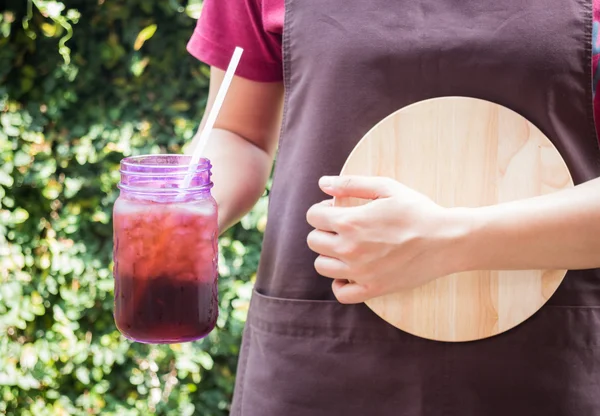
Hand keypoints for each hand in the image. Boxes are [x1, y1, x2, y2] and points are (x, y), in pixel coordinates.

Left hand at [306, 176, 469, 303]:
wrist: (446, 240)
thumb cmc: (417, 210)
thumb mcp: (386, 187)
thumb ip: (351, 184)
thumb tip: (322, 183)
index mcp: (351, 222)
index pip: (313, 216)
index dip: (322, 210)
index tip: (336, 210)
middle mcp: (350, 249)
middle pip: (314, 241)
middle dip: (324, 230)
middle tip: (343, 227)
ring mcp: (360, 272)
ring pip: (322, 266)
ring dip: (329, 254)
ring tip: (348, 247)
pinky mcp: (372, 289)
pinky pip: (341, 293)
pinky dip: (340, 283)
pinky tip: (350, 271)